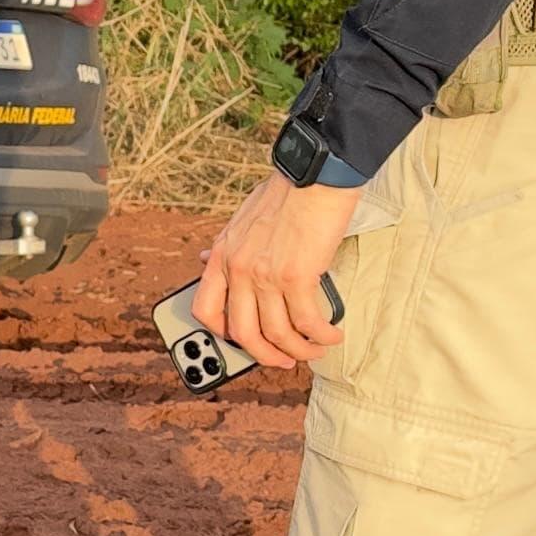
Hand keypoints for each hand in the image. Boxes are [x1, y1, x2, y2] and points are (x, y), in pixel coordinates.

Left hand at [195, 173, 362, 367]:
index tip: (240, 342)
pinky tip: (331, 335)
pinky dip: (321, 336)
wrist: (314, 175)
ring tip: (315, 351)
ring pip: (278, 335)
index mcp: (222, 256)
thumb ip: (228, 247)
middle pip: (243, 333)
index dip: (221, 334)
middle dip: (265, 355)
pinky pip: (307, 322)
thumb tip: (207, 260)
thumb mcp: (241, 219)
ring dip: (299, 351)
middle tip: (284, 361)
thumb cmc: (286, 193)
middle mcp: (238, 269)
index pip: (205, 308)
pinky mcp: (297, 277)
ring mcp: (265, 275)